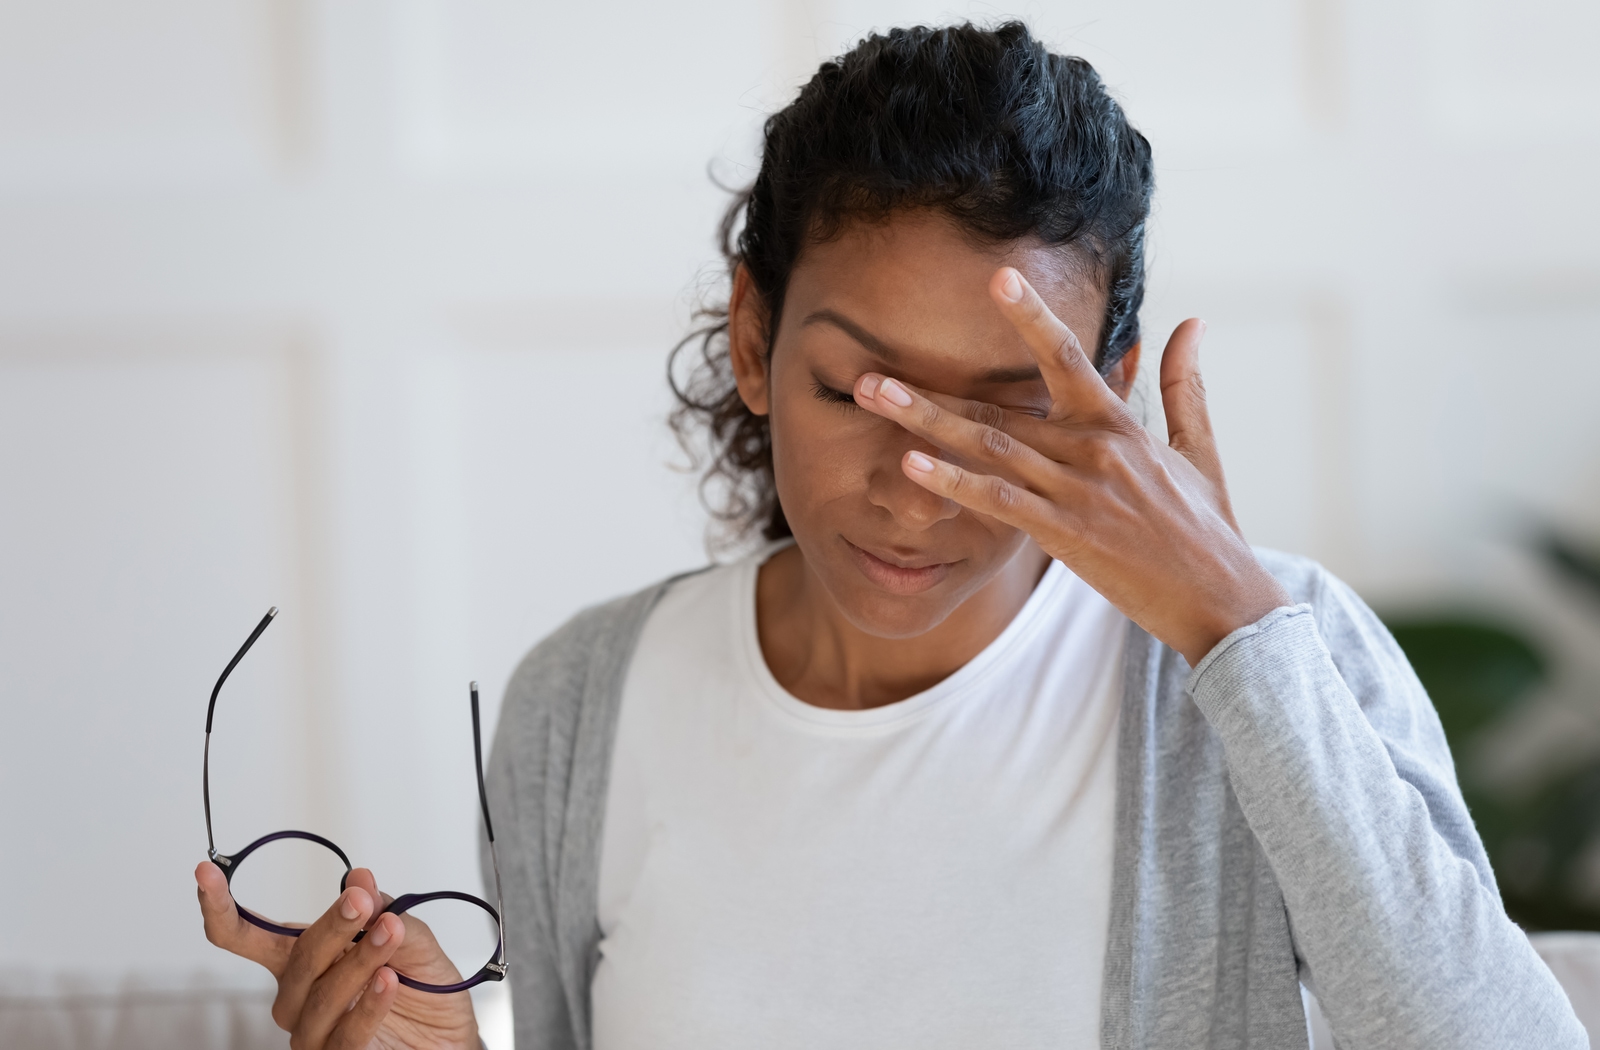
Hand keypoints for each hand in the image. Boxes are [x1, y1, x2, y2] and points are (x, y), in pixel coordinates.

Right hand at [196, 861, 478, 1049]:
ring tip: (389, 934)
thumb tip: (359, 877)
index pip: (247, 936)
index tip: (206, 871)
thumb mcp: (410, 939)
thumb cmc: (423, 989)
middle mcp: (298, 997)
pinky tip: (387, 980)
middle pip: (296, 960)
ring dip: (357, 962)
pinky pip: (345, 1037)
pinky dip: (367, 1006)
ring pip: (320, 997)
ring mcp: (313, 1034)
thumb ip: (383, 910)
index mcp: (303, 960)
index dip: (222, 907)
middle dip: (331, 927)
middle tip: (361, 901)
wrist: (450, 1038)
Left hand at [852, 266, 1290, 665]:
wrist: (1222, 599)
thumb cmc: (1207, 528)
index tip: (998, 279)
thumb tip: (1190, 322)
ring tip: (872, 400)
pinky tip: (911, 466)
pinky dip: (954, 483)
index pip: (1066, 357)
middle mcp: (1091, 449)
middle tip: (869, 371)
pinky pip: (999, 503)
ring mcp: (1076, 491)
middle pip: (999, 407)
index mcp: (1118, 424)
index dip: (1031, 316)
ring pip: (988, 447)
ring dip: (924, 423)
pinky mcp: (1067, 534)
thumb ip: (1181, 384)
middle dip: (930, 389)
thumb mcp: (1198, 449)